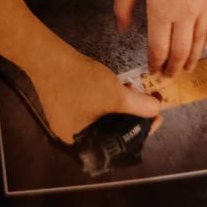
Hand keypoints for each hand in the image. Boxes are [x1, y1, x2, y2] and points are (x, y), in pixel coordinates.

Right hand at [0, 0, 160, 145]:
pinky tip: (116, 89)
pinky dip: (107, 104)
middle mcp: (73, 139)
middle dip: (132, 119)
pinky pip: (93, 112)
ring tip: (132, 93)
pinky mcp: (66, 109)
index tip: (154, 120)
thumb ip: (139, 105)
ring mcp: (68, 124)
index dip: (141, 133)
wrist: (50, 57)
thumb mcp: (115, 94)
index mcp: (82, 145)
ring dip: (121, 110)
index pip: (119, 148)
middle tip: (147, 106)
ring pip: (103, 123)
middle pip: (112, 136)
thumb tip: (157, 109)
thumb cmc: (77, 79)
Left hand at [114, 0, 206, 76]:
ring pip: (200, 40)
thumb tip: (121, 27)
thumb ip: (125, 3)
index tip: (153, 70)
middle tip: (170, 75)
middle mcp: (186, 12)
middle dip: (175, 67)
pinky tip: (205, 43)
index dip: (156, 63)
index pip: (159, 48)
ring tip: (187, 67)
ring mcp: (205, 4)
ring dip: (193, 57)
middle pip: (181, 50)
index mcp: (162, 9)